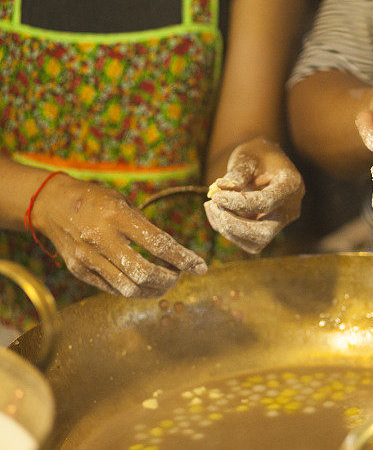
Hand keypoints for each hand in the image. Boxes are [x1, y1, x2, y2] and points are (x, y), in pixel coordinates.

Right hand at [34, 174, 206, 296]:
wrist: (52, 204)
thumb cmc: (96, 201)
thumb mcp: (123, 203)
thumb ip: (146, 227)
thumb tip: (175, 254)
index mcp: (117, 216)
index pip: (158, 244)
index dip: (183, 259)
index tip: (201, 267)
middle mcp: (101, 239)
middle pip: (144, 273)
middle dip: (169, 279)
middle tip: (178, 275)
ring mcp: (88, 257)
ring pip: (129, 288)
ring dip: (153, 290)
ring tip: (164, 282)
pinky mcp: (79, 270)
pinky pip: (113, 289)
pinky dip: (134, 290)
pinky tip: (144, 284)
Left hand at [205, 137, 303, 253]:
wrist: (265, 161)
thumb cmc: (257, 155)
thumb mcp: (247, 157)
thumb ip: (237, 174)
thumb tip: (221, 189)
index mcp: (291, 185)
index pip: (266, 203)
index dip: (239, 203)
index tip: (216, 196)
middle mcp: (290, 208)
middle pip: (264, 233)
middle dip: (233, 225)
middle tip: (212, 207)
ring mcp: (281, 221)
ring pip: (255, 242)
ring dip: (228, 230)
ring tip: (211, 207)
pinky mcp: (268, 228)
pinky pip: (248, 240)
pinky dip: (228, 230)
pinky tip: (216, 211)